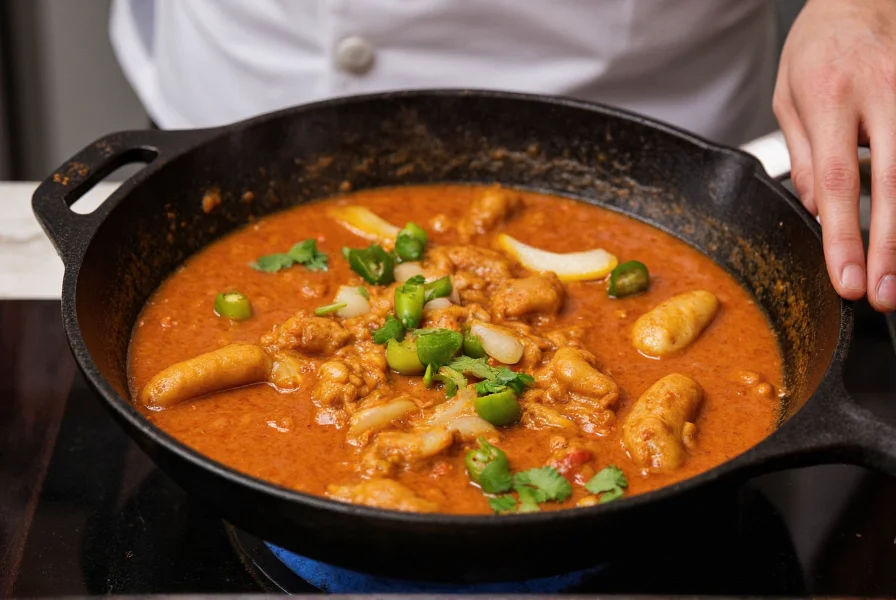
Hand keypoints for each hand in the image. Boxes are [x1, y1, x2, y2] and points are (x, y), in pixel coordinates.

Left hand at [773, 0, 895, 311]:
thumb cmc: (819, 49)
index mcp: (831, 97)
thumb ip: (804, 153)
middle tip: (883, 295)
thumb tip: (819, 209)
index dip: (844, 237)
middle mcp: (882, 93)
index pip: (838, 180)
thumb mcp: (788, 96)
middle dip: (888, 247)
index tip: (846, 280)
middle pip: (893, 184)